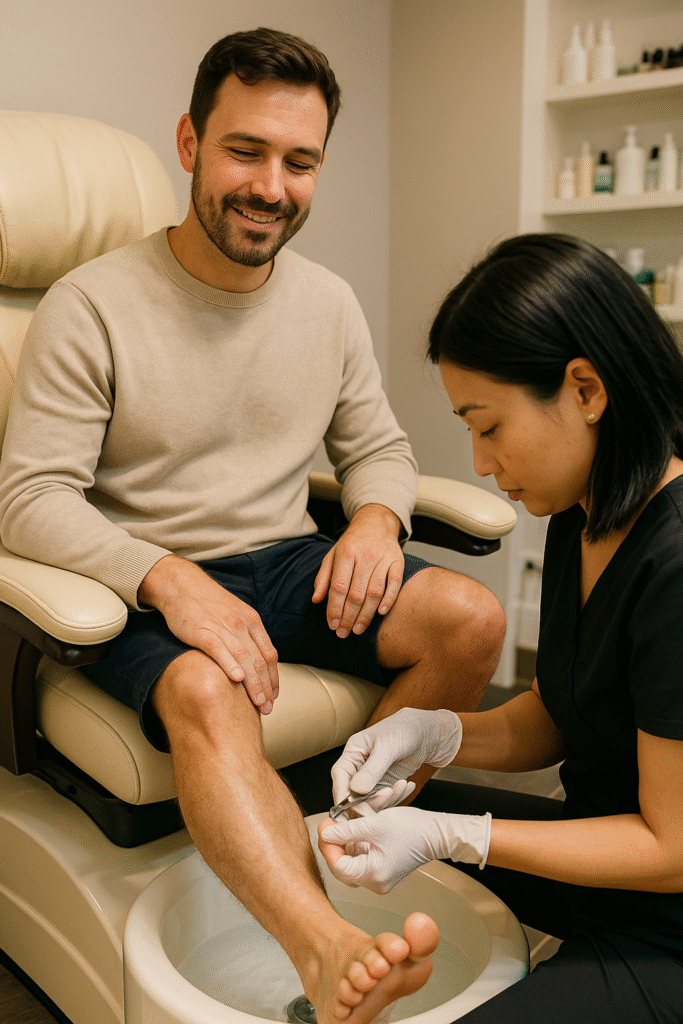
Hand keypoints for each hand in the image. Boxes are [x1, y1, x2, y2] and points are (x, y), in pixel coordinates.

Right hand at [138, 555, 278, 713]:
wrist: (182, 585)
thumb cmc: (208, 602)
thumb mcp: (235, 613)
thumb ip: (247, 635)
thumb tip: (257, 660)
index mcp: (251, 621)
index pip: (269, 654)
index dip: (273, 677)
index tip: (274, 695)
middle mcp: (241, 624)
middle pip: (259, 660)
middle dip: (266, 686)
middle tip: (268, 707)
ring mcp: (222, 627)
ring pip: (244, 658)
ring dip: (253, 683)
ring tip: (258, 702)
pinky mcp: (202, 631)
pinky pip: (219, 649)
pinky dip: (229, 664)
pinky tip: (237, 679)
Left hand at [311, 503, 403, 636]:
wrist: (376, 522)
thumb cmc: (352, 543)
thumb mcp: (332, 555)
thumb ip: (323, 577)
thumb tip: (316, 600)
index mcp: (346, 553)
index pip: (339, 587)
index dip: (335, 608)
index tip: (332, 624)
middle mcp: (365, 556)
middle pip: (356, 594)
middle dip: (348, 617)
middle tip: (343, 633)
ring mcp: (383, 558)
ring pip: (375, 593)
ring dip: (366, 615)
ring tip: (357, 630)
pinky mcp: (398, 561)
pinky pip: (395, 584)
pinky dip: (389, 600)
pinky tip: (381, 613)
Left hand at [318, 806, 491, 892]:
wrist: (438, 833)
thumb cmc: (412, 829)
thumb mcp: (374, 825)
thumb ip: (347, 831)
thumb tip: (326, 833)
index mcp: (373, 876)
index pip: (338, 866)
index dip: (328, 845)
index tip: (325, 825)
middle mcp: (376, 883)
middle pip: (343, 867)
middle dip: (335, 844)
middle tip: (331, 824)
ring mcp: (381, 878)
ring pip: (353, 862)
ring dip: (346, 842)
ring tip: (344, 823)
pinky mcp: (385, 870)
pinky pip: (364, 859)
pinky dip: (358, 844)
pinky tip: (358, 829)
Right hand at [331, 708, 462, 804]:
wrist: (426, 732)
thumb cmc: (404, 730)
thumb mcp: (388, 747)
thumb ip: (372, 769)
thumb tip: (355, 790)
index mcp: (353, 751)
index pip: (339, 775)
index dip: (342, 793)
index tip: (351, 808)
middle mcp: (358, 766)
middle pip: (351, 793)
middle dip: (367, 800)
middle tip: (387, 797)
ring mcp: (372, 778)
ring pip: (369, 801)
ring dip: (386, 799)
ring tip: (402, 785)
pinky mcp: (385, 785)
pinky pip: (384, 801)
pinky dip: (396, 798)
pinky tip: (408, 786)